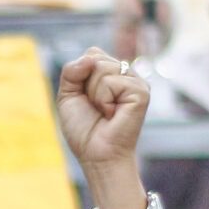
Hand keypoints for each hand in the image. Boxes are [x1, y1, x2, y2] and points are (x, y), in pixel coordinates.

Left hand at [57, 48, 150, 175]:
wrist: (96, 154)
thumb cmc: (84, 129)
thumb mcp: (67, 95)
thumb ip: (72, 70)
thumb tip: (90, 58)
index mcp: (112, 72)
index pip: (92, 53)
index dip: (80, 76)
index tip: (86, 98)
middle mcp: (127, 74)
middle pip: (95, 58)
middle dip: (86, 86)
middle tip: (96, 108)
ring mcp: (136, 81)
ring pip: (101, 68)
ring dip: (94, 94)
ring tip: (105, 111)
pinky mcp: (141, 91)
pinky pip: (111, 82)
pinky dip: (103, 100)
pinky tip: (112, 114)